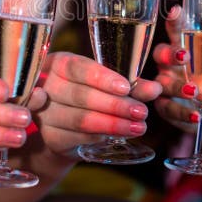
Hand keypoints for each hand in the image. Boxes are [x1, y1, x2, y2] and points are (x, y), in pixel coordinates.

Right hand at [30, 52, 161, 158]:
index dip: (102, 78)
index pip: (78, 68)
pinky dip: (101, 136)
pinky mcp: (51, 136)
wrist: (67, 128)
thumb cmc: (90, 95)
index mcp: (59, 64)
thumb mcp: (108, 85)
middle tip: (141, 112)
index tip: (125, 88)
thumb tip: (155, 89)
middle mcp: (47, 87)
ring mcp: (46, 113)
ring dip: (113, 124)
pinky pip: (78, 137)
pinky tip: (119, 136)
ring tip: (138, 127)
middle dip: (116, 105)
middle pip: (82, 96)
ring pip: (81, 119)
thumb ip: (131, 85)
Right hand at [153, 5, 201, 136]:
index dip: (174, 21)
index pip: (176, 31)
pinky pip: (167, 108)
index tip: (176, 11)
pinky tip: (196, 115)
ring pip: (162, 83)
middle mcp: (170, 65)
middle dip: (169, 53)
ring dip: (177, 86)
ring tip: (195, 91)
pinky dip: (181, 112)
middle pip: (160, 53)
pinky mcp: (166, 107)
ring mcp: (166, 86)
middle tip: (184, 56)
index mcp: (185, 49)